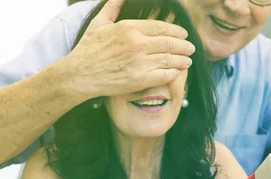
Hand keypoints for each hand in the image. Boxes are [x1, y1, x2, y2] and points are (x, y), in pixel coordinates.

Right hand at [65, 0, 195, 98]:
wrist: (79, 75)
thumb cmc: (88, 49)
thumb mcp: (100, 22)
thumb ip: (114, 5)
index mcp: (130, 28)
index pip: (162, 27)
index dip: (176, 31)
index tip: (183, 34)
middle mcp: (137, 44)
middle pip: (170, 42)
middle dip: (184, 46)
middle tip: (191, 48)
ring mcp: (139, 62)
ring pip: (169, 59)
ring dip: (182, 60)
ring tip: (188, 61)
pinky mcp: (139, 79)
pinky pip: (163, 75)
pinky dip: (173, 73)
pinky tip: (176, 73)